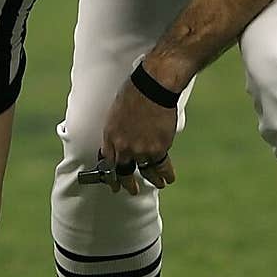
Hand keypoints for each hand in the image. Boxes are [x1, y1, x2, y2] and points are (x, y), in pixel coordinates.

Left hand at [101, 80, 177, 196]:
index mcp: (110, 137)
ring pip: (146, 172)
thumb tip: (119, 143)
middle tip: (131, 189)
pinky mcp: (159, 148)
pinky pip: (162, 166)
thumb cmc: (134, 93)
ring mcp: (141, 150)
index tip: (113, 183)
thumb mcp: (115, 113)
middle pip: (123, 173)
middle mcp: (124, 148)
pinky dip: (167, 173)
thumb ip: (116, 132)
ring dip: (152, 180)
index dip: (111, 175)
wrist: (152, 87)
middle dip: (127, 184)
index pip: (108, 163)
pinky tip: (168, 177)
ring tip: (157, 184)